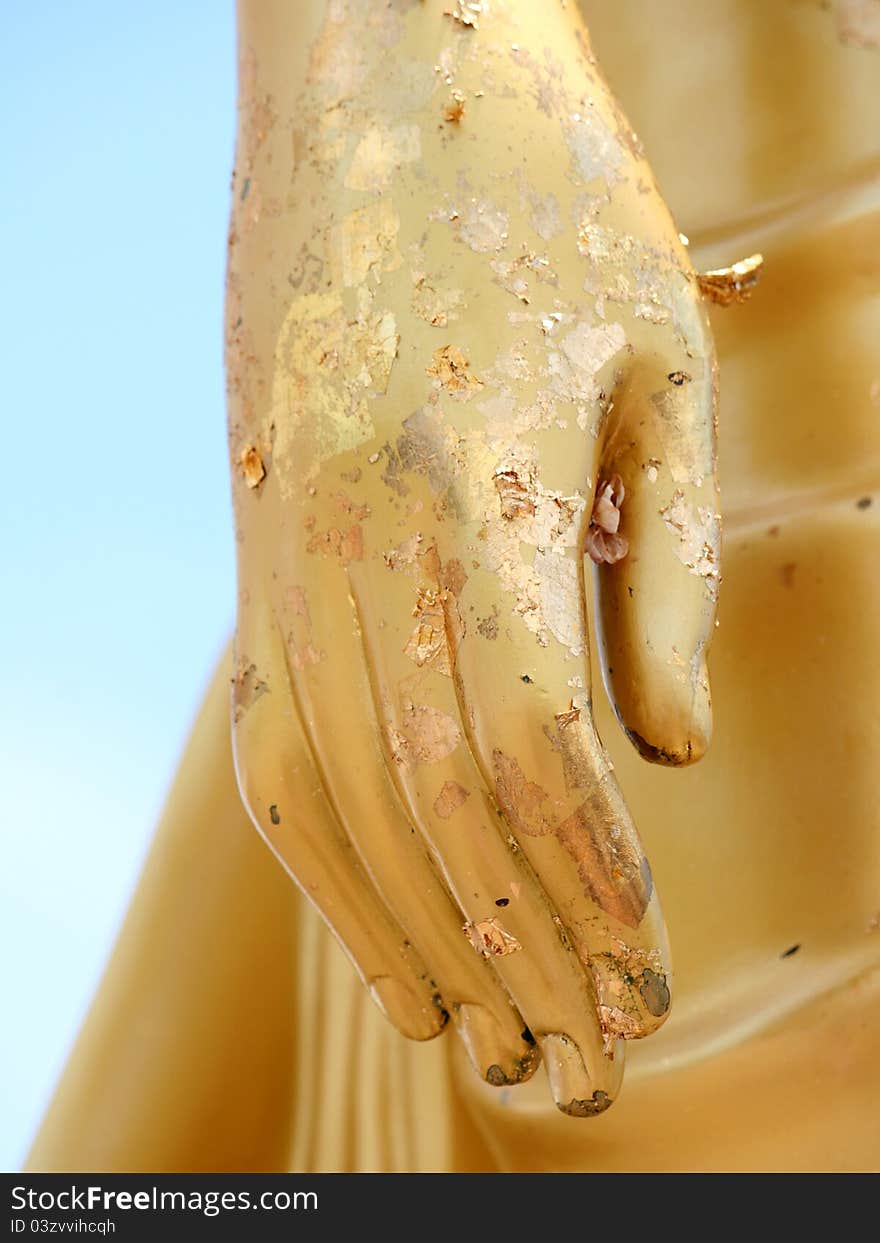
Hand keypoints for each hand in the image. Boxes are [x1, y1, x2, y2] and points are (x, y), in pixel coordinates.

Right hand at [227, 0, 717, 1115]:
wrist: (379, 89)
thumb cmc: (548, 204)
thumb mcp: (660, 364)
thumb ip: (670, 569)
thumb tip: (670, 756)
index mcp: (474, 480)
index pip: (531, 744)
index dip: (593, 878)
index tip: (650, 973)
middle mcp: (352, 536)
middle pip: (432, 801)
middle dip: (517, 949)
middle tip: (583, 1064)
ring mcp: (284, 550)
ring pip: (339, 794)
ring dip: (417, 933)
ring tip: (487, 1039)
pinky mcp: (258, 556)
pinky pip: (274, 741)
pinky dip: (326, 860)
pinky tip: (384, 937)